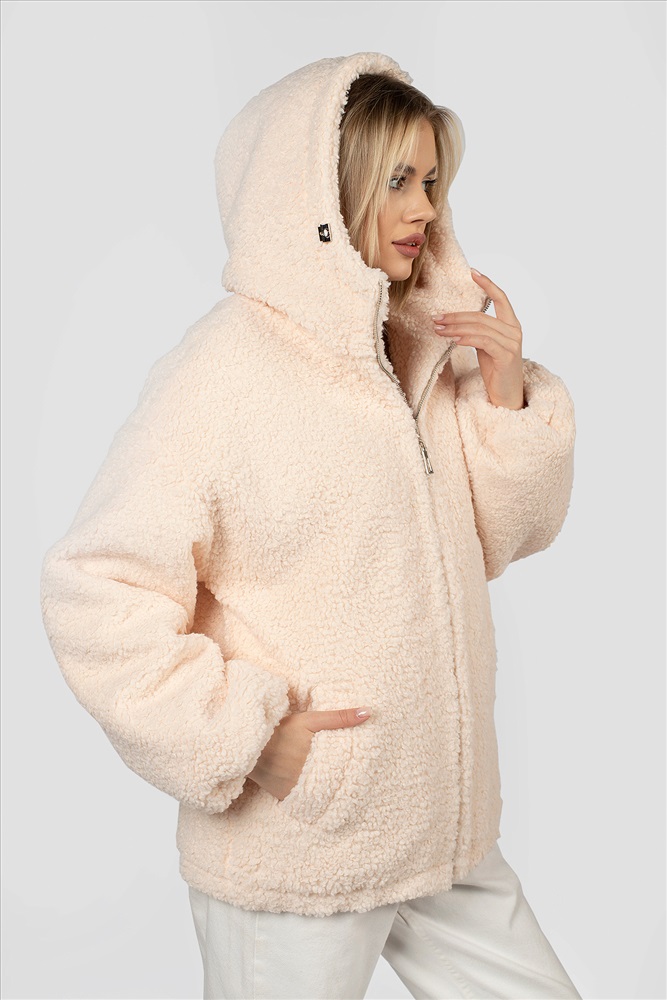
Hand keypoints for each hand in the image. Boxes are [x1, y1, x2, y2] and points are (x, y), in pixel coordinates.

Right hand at [247, 706, 371, 800]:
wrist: (248, 743)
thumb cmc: (281, 728)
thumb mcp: (310, 719)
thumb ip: (339, 717)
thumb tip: (369, 713)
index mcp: (317, 760)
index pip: (345, 772)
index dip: (356, 773)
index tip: (367, 774)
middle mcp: (307, 778)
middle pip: (333, 786)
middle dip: (344, 784)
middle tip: (360, 785)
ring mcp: (295, 790)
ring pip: (320, 796)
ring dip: (329, 793)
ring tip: (341, 790)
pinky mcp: (283, 797)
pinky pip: (303, 802)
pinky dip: (312, 799)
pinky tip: (319, 794)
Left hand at [432, 269, 525, 409]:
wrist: (507, 396)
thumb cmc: (496, 371)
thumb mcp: (486, 347)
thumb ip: (478, 332)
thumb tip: (456, 322)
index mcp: (511, 325)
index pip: (502, 298)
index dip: (488, 284)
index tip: (473, 272)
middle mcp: (514, 331)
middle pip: (481, 316)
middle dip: (455, 316)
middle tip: (436, 317)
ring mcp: (512, 343)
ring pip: (479, 328)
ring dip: (455, 328)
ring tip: (438, 329)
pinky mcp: (506, 356)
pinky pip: (483, 341)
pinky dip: (466, 338)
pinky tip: (453, 340)